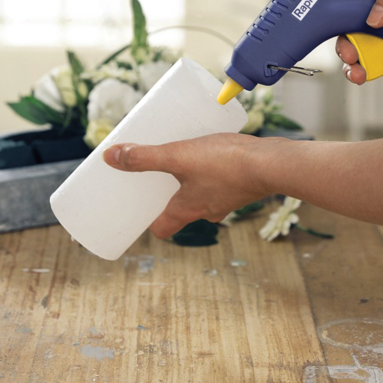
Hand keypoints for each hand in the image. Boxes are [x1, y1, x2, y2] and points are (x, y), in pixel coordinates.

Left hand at [103, 134, 270, 237]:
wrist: (272, 163)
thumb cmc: (226, 164)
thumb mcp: (179, 156)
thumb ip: (146, 157)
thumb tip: (110, 158)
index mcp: (187, 209)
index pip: (163, 228)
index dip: (151, 221)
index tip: (142, 208)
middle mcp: (208, 210)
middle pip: (182, 210)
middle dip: (171, 195)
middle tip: (162, 176)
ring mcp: (228, 200)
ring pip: (204, 196)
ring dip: (195, 183)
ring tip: (190, 159)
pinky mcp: (243, 186)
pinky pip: (222, 184)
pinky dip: (216, 174)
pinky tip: (218, 154)